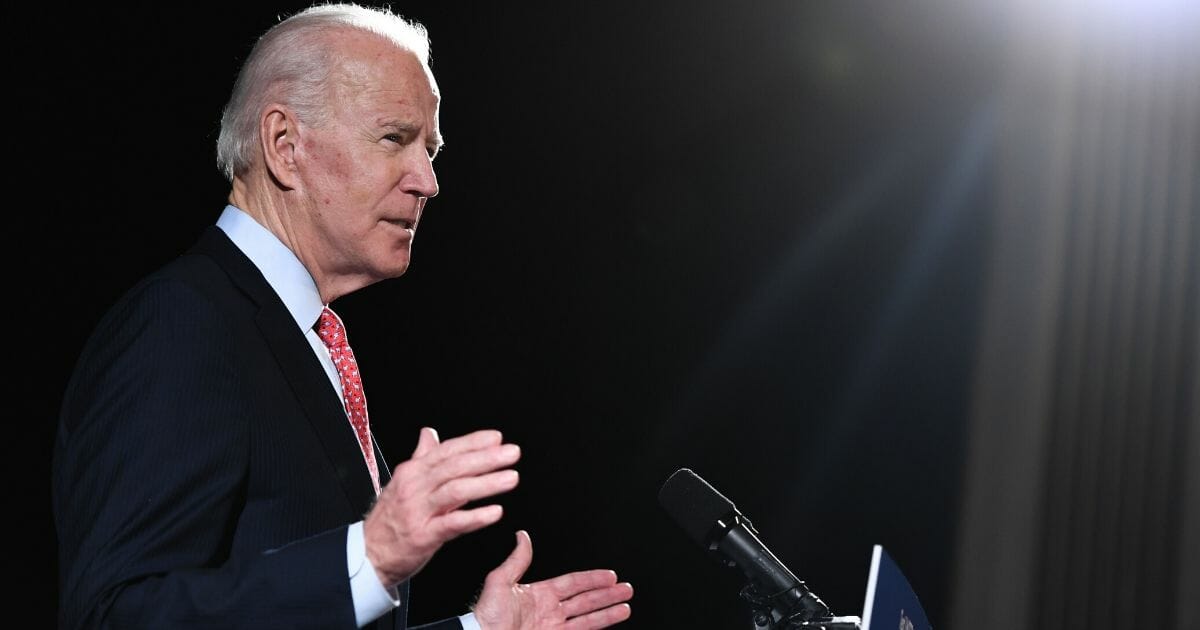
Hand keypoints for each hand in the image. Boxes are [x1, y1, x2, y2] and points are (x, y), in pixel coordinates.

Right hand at [364, 427, 520, 587]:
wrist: (368, 553)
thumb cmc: (389, 518)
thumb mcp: (403, 482)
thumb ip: (421, 457)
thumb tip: (430, 433)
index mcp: (412, 471)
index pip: (447, 451)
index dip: (473, 442)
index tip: (497, 438)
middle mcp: (415, 487)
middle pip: (454, 467)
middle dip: (486, 458)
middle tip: (512, 453)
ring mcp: (418, 511)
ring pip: (456, 491)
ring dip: (486, 484)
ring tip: (511, 478)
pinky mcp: (423, 536)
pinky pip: (452, 523)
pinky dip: (475, 517)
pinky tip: (495, 512)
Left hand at [473, 530, 633, 628]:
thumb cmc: (486, 616)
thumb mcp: (500, 582)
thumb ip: (517, 560)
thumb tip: (523, 537)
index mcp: (539, 594)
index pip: (573, 583)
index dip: (592, 579)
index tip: (610, 575)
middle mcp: (549, 611)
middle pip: (585, 600)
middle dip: (607, 594)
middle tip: (626, 589)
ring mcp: (552, 627)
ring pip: (587, 618)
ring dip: (607, 612)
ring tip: (625, 606)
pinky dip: (597, 627)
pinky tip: (609, 622)